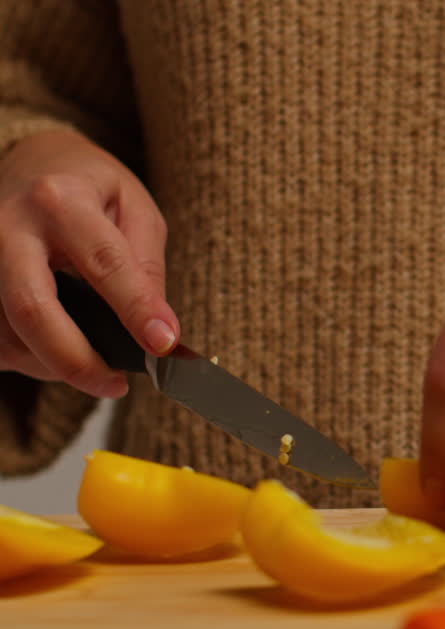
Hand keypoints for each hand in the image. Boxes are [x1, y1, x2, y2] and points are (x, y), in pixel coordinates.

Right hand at [0, 130, 176, 397]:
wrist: (31, 162)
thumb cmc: (90, 188)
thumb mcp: (135, 210)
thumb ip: (145, 268)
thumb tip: (159, 331)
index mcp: (62, 201)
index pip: (104, 263)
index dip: (135, 309)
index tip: (163, 345)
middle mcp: (9, 226)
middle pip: (32, 307)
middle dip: (75, 359)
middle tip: (115, 385)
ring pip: (8, 334)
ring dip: (53, 364)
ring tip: (91, 361)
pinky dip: (28, 357)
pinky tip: (54, 347)